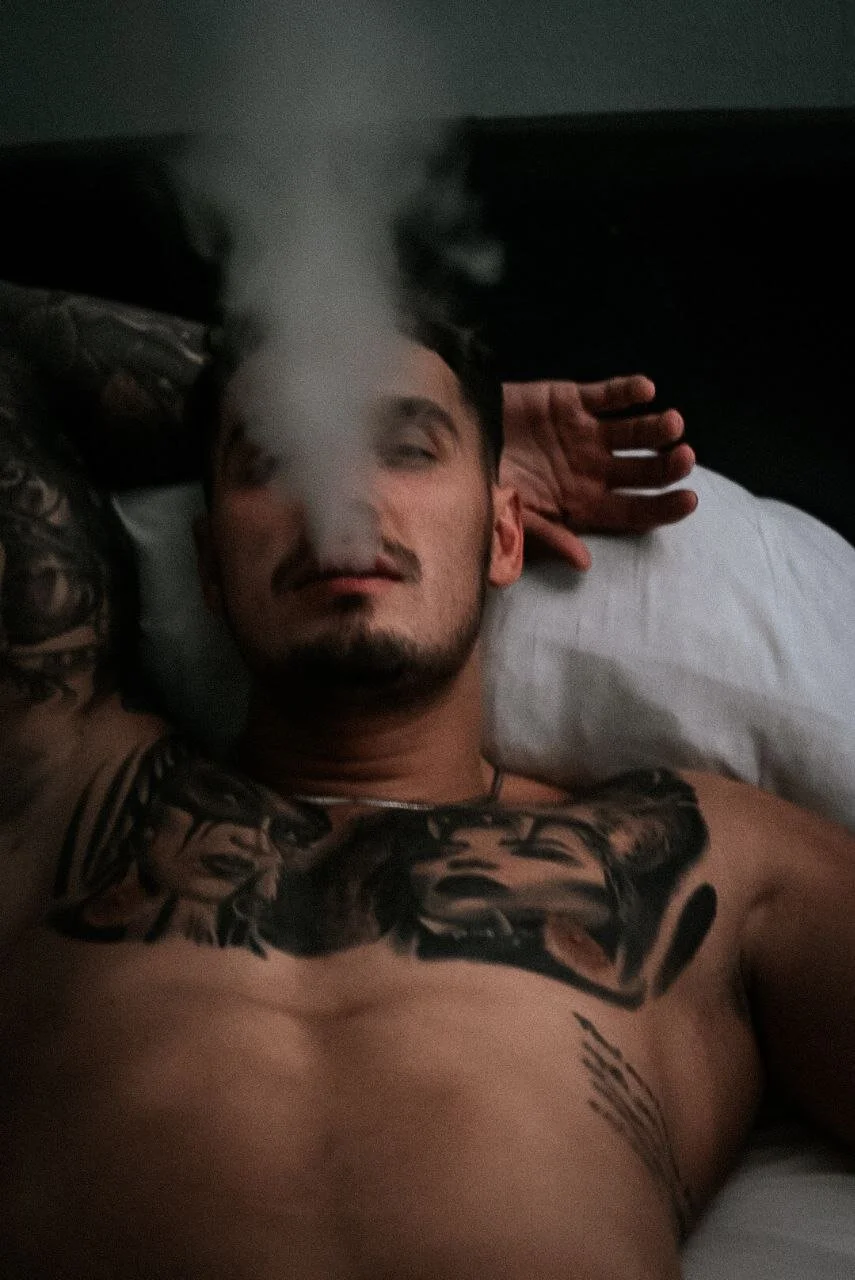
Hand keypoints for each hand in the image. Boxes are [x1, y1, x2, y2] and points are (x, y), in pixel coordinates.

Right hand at [499, 376, 696, 569]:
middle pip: (643, 471)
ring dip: (656, 428)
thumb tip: (584, 562)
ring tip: (671, 423)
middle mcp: (594, 470)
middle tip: (684, 458)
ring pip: (633, 431)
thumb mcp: (509, 521)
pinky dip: (628, 392)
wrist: (453, 439)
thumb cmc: (483, 489)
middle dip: (667, 466)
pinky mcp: (574, 402)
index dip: (663, 507)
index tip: (689, 500)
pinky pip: (609, 396)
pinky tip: (645, 391)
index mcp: (585, 504)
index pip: (633, 510)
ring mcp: (586, 435)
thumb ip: (547, 537)